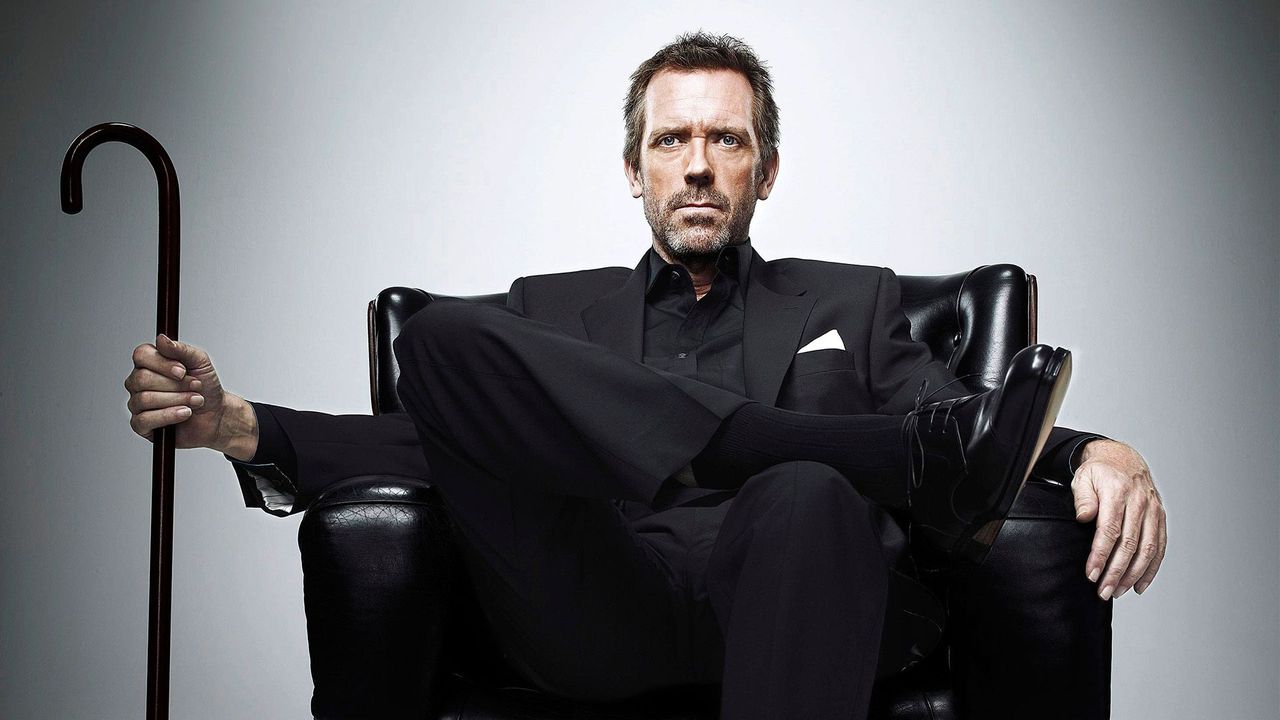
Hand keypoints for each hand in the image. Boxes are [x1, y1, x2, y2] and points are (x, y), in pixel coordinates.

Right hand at [124, 334, 257, 459]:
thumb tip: (161, 339)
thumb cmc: (206, 387)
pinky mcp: (141, 425)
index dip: (162, 363)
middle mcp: (139, 382)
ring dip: (177, 400)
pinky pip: (144, 420)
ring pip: (145, 399)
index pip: (141, 355)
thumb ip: (181, 349)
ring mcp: (137, 403)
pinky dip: (169, 416)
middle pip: (142, 378)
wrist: (217, 414)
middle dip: (176, 385)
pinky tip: (185, 413)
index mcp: (150, 363)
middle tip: (196, 387)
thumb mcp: (200, 362)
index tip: (183, 371)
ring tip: (196, 401)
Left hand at [1071, 439, 1166, 599]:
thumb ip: (1083, 498)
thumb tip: (1084, 517)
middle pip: (1130, 544)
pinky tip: (1139, 584)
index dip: (1101, 555)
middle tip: (1103, 591)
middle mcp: (1139, 502)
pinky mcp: (1160, 518)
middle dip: (1116, 571)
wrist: (1122, 459)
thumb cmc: (1099, 472)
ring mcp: (1153, 511)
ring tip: (1118, 591)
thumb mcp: (1083, 478)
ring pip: (1147, 549)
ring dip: (1133, 574)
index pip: (1110, 530)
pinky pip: (1159, 547)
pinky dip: (1151, 568)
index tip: (1092, 574)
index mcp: (1118, 492)